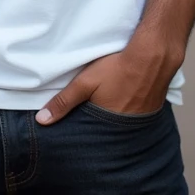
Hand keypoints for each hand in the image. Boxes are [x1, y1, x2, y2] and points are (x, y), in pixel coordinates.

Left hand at [34, 29, 183, 124]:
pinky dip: (129, 111)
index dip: (83, 133)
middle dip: (98, 127)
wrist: (152, 56)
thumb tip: (42, 121)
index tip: (75, 131)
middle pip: (107, 132)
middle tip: (91, 116)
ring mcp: (141, 121)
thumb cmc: (117, 68)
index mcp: (107, 126)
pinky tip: (126, 100)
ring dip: (115, 118)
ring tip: (108, 108)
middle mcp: (125, 129)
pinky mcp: (152, 110)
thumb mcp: (85, 83)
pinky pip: (137, 117)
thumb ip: (64, 101)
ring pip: (122, 125)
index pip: (91, 137)